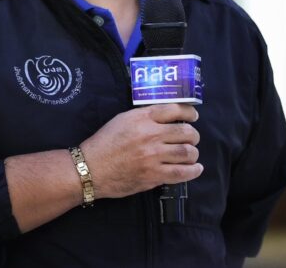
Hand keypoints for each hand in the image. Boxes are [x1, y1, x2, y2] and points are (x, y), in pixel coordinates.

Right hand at [80, 104, 202, 198]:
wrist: (90, 168)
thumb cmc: (104, 143)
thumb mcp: (122, 120)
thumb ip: (144, 116)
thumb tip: (165, 117)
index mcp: (142, 118)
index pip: (175, 109)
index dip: (189, 113)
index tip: (193, 117)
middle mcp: (151, 135)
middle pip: (186, 132)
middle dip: (193, 135)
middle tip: (192, 138)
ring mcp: (153, 156)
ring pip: (187, 152)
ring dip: (194, 153)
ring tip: (192, 154)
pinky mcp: (154, 175)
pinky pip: (182, 173)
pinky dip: (193, 171)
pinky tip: (196, 168)